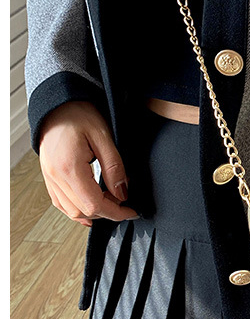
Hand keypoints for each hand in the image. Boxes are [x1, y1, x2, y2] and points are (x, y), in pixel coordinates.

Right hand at [38, 100, 138, 226]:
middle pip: (83, 211)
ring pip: (71, 211)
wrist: (57, 106)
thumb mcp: (104, 137)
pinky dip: (78, 209)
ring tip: (112, 201)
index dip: (116, 212)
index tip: (131, 211)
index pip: (94, 204)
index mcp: (69, 167)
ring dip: (93, 212)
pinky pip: (61, 203)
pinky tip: (92, 206)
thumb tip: (122, 193)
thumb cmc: (79, 115)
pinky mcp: (49, 177)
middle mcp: (55, 176)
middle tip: (125, 203)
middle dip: (107, 212)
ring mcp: (49, 178)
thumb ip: (114, 167)